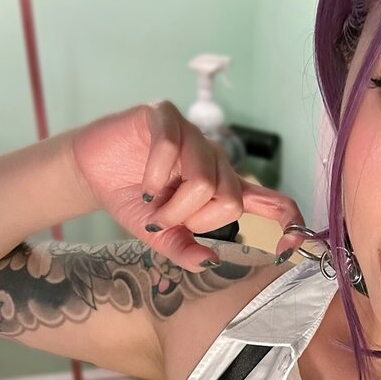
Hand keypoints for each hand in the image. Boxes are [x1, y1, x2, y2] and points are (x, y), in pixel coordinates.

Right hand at [70, 100, 307, 270]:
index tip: (289, 247)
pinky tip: (143, 185)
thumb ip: (186, 250)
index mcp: (224, 188)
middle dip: (194, 221)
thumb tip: (210, 263)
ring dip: (173, 206)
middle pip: (230, 201)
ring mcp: (193, 136)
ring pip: (205, 181)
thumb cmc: (133, 202)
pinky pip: (173, 148)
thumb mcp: (161, 236)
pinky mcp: (165, 117)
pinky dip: (155, 176)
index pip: (272, 203)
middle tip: (166, 220)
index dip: (289, 222)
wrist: (92, 174)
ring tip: (151, 205)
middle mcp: (215, 160)